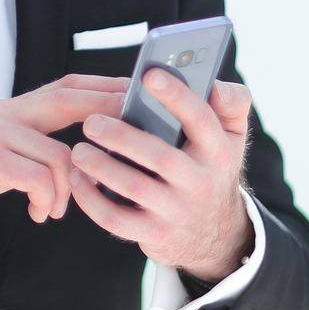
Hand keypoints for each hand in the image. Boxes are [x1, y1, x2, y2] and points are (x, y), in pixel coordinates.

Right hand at [0, 74, 128, 227]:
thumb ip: (28, 140)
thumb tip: (77, 150)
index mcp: (8, 108)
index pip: (62, 87)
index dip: (100, 87)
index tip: (133, 90)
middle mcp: (1, 112)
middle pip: (65, 99)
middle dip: (105, 114)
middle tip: (133, 132)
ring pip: (58, 153)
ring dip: (66, 190)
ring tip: (54, 209)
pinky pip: (37, 177)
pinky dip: (45, 200)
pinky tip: (37, 213)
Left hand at [69, 72, 254, 280]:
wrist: (214, 235)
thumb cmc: (210, 169)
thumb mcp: (231, 139)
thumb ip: (230, 104)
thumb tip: (214, 80)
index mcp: (216, 151)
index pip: (200, 120)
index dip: (177, 96)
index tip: (149, 75)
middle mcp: (199, 182)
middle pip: (161, 157)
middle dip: (123, 137)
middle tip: (91, 122)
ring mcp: (176, 211)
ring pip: (134, 188)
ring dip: (101, 168)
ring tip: (79, 150)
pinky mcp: (153, 234)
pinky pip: (116, 219)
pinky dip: (91, 200)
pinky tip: (77, 179)